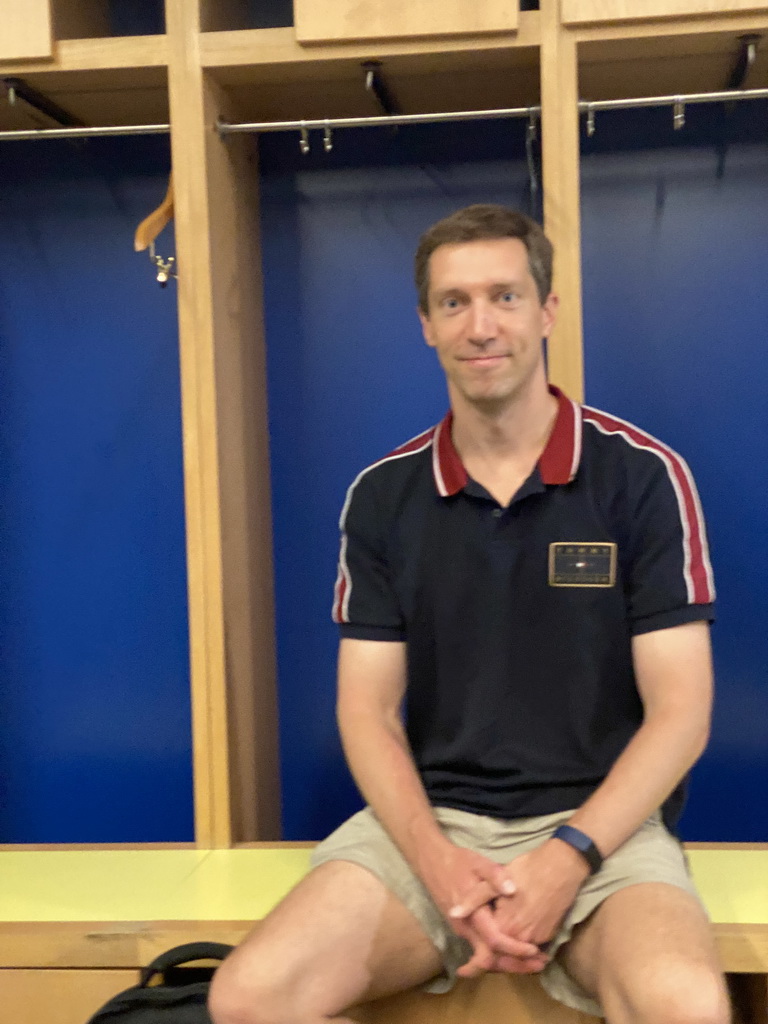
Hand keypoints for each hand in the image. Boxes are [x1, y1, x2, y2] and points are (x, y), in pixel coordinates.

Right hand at [416, 840, 542, 963]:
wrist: (432, 862)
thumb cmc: (457, 862)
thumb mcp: (478, 862)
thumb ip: (495, 875)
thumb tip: (512, 889)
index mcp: (472, 914)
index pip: (494, 940)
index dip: (514, 948)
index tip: (534, 950)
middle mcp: (466, 928)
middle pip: (490, 959)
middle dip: (515, 965)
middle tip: (539, 965)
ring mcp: (462, 931)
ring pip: (484, 958)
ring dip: (507, 964)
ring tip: (531, 964)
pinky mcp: (462, 929)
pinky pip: (480, 950)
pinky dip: (498, 956)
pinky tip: (512, 954)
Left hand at [451, 839, 589, 975]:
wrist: (563, 865)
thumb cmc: (527, 868)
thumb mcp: (494, 878)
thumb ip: (474, 899)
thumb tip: (453, 914)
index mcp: (506, 927)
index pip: (487, 952)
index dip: (475, 961)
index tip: (463, 969)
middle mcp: (524, 939)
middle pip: (503, 957)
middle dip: (490, 963)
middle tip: (472, 968)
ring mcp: (539, 938)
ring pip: (517, 954)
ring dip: (505, 957)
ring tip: (491, 957)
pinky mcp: (550, 933)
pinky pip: (531, 947)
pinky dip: (520, 949)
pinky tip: (511, 943)